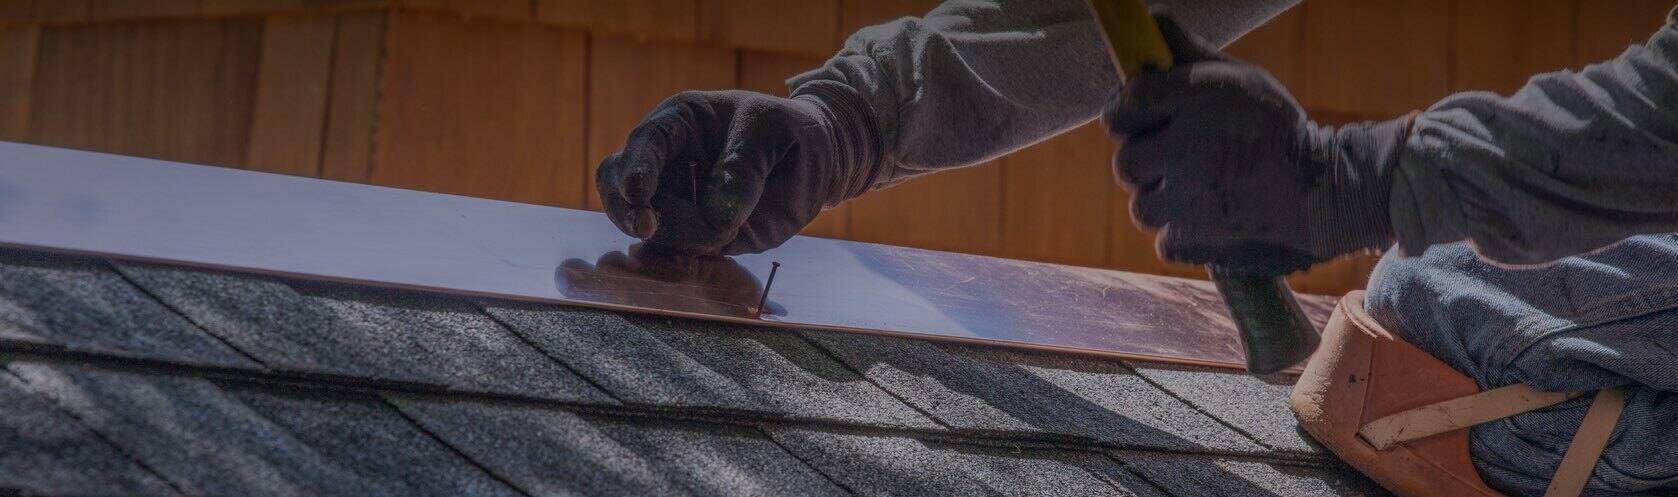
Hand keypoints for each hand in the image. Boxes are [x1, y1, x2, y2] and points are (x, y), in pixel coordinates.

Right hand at [596, 87, 876, 254]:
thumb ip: (745, 168)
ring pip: (645, 227)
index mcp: (680, 123)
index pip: (645, 142)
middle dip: (626, 209)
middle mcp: (667, 163)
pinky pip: (673, 254)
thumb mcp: (776, 132)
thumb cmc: (792, 133)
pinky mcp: (693, 236)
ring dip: (673, 238)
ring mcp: (676, 202)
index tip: (638, 193)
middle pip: (619, 186)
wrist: (817, 161)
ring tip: (728, 231)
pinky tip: (712, 251)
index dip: (636, 167)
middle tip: (648, 227)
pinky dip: (680, 261)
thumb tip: (715, 217)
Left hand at [1104, 16, 1408, 270]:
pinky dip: (1182, 234)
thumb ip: (1191, 55)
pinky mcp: (1198, 237)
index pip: (1128, 102)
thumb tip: (1151, 20)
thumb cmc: (1278, 129)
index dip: (1128, 112)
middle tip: (1175, 160)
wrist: (1327, 190)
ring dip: (1163, 201)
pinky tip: (1210, 217)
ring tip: (1200, 190)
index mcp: (1198, 100)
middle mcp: (1188, 147)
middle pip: (1125, 162)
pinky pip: (1165, 239)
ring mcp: (1190, 197)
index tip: (1141, 118)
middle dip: (1145, 163)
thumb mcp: (1241, 80)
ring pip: (1142, 205)